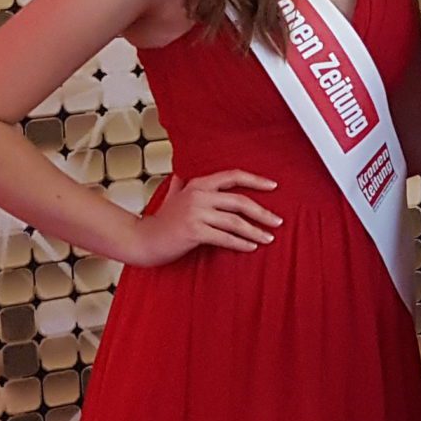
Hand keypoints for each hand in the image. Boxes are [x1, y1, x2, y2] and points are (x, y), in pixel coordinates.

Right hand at [124, 169, 281, 264]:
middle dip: (263, 213)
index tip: (273, 186)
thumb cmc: (161, 221)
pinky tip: (251, 247)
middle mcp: (199, 195)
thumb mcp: (172, 196)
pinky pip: (224, 238)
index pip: (233, 176)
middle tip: (277, 222)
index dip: (255, 180)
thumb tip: (182, 174)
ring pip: (235, 222)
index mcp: (198, 184)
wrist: (142, 240)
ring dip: (255, 231)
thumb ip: (181, 185)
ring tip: (268, 238)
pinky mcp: (194, 231)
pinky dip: (240, 243)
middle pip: (240, 201)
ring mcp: (196, 213)